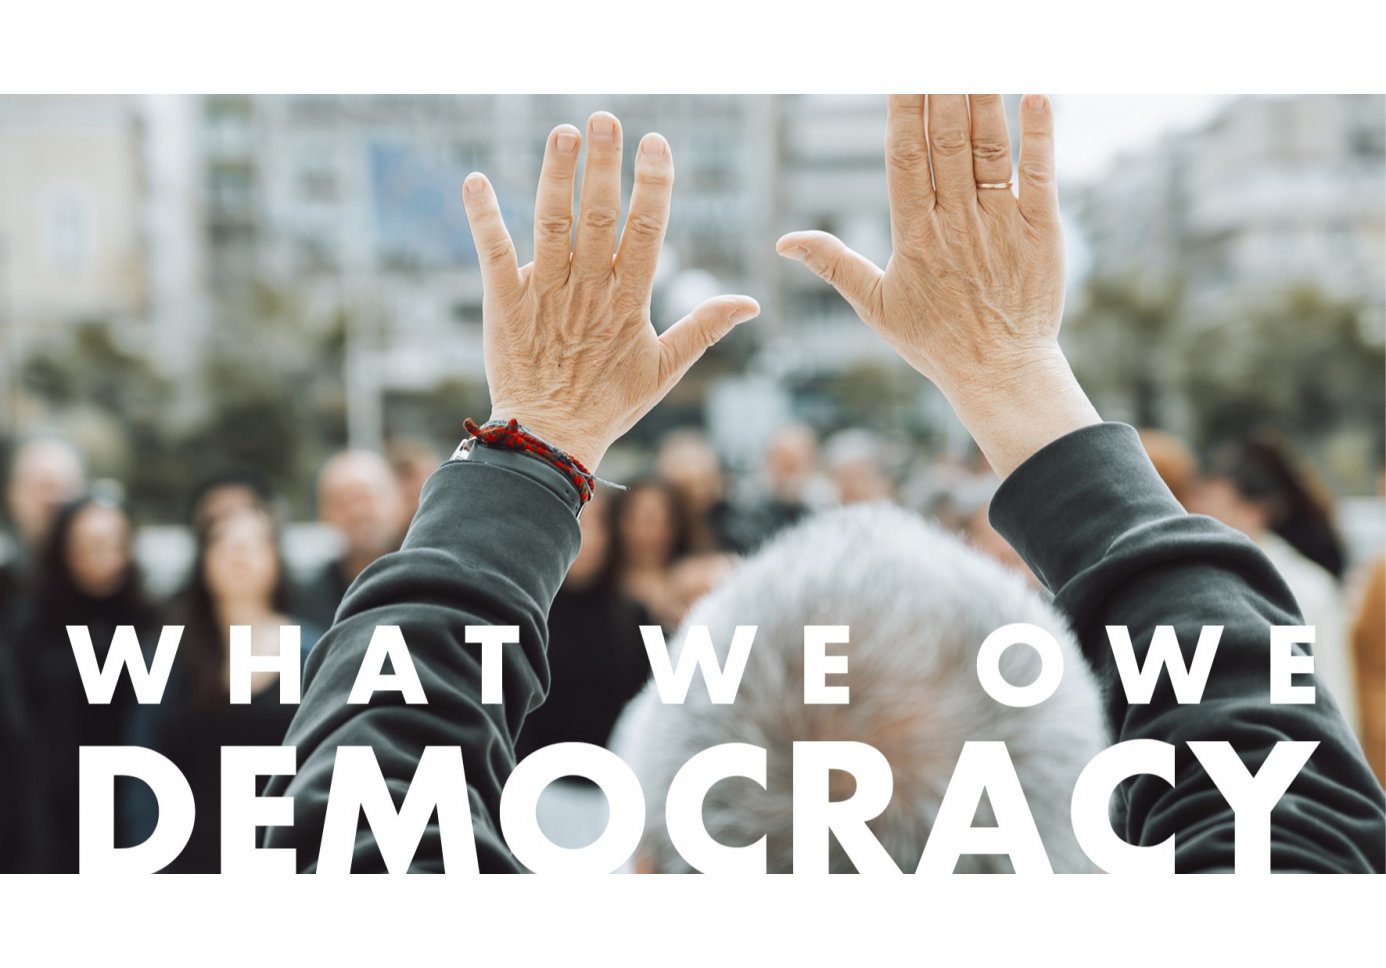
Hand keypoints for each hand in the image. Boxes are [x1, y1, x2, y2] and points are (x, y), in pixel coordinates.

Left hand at [461, 112, 759, 470]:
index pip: (647, 231)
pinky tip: (473, 181)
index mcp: (630, 301)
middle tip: (606, 118)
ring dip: (555, 176)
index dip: (653, 185)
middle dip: (603, 165)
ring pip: (551, 224)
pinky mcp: (505, 304)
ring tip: (562, 132)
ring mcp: (545, 294)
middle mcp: (588, 290)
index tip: (656, 142)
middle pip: (597, 216)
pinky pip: (492, 253)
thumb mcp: (664, 370)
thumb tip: (750, 303)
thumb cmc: (609, 404)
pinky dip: (483, 217)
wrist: (550, 440)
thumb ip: (704, 329)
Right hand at [776, 94, 1098, 476]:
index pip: (904, 157)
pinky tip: (1037, 94)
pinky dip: (1040, 134)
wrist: (1000, 372)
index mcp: (913, 235)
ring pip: (989, 147)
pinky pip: (1040, 173)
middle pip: (947, 140)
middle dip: (943, 88)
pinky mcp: (1040, 230)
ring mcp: (1000, 223)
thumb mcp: (875, 306)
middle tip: (942, 48)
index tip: (904, 73)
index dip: (904, 111)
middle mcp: (955, 221)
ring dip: (984, 98)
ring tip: (978, 58)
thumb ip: (833, 264)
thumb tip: (784, 241)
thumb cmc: (935, 340)